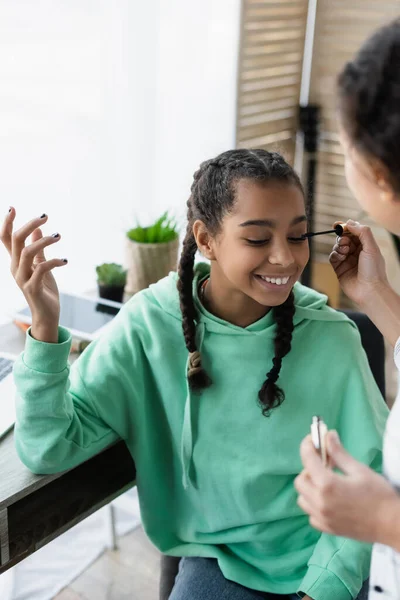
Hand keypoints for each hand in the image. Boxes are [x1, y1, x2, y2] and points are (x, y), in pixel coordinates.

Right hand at [0, 207, 66, 340]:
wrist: (48, 315)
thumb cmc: (45, 290)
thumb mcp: (41, 266)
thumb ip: (38, 249)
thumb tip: (39, 229)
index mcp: (16, 262)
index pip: (6, 239)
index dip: (7, 223)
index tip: (12, 207)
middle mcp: (15, 268)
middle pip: (16, 240)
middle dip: (29, 224)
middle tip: (46, 216)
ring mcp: (23, 278)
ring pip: (27, 252)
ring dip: (45, 241)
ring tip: (59, 236)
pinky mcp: (33, 287)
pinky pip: (41, 268)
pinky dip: (54, 261)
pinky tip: (65, 261)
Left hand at [295, 432, 399, 547]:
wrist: (391, 525)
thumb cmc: (379, 495)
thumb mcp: (359, 469)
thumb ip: (339, 453)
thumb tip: (327, 435)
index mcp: (327, 485)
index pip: (307, 459)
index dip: (308, 446)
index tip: (313, 439)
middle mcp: (320, 502)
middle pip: (300, 480)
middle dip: (309, 468)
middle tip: (325, 464)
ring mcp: (322, 518)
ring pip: (302, 498)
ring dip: (310, 487)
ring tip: (327, 483)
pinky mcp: (327, 529)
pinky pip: (311, 514)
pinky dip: (314, 504)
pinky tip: (329, 500)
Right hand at [329, 220, 388, 306]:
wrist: (369, 291)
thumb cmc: (373, 270)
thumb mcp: (371, 247)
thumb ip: (362, 232)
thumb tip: (350, 222)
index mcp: (366, 246)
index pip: (354, 232)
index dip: (346, 227)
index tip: (338, 224)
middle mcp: (356, 252)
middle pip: (344, 238)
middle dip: (342, 237)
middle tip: (344, 241)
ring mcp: (347, 260)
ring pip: (337, 247)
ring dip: (339, 246)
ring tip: (345, 251)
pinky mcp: (339, 268)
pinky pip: (333, 257)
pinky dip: (335, 254)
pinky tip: (341, 257)